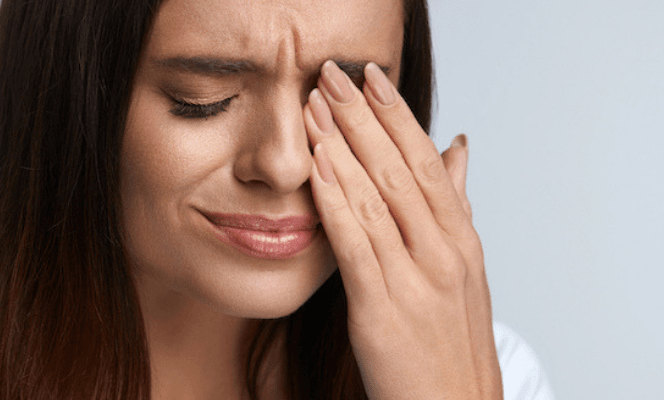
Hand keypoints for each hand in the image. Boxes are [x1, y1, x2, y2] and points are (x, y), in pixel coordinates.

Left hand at [302, 60, 501, 399]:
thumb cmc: (450, 341)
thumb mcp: (462, 269)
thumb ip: (453, 207)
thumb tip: (457, 147)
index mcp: (461, 241)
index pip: (428, 163)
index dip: (398, 117)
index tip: (372, 78)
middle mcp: (444, 253)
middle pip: (402, 171)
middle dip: (365, 119)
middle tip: (333, 77)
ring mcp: (416, 280)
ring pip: (378, 200)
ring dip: (343, 149)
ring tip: (314, 110)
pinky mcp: (383, 308)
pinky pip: (356, 245)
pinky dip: (336, 202)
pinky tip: (316, 170)